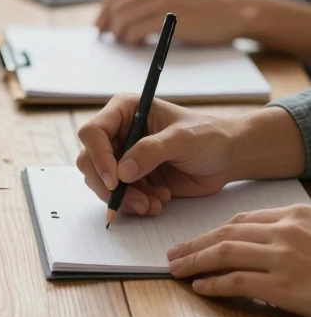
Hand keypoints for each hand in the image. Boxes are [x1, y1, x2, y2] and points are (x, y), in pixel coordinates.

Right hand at [76, 95, 237, 216]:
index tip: (116, 180)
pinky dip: (136, 205)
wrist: (227, 158)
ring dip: (125, 199)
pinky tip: (159, 202)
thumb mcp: (183, 139)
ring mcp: (122, 157)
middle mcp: (117, 133)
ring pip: (101, 183)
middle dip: (110, 186)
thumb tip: (122, 171)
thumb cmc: (209, 136)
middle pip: (89, 161)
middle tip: (137, 201)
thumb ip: (152, 151)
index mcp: (123, 111)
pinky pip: (119, 197)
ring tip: (154, 204)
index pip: (93, 132)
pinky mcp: (131, 179)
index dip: (98, 157)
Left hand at [96, 0, 247, 45]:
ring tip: (129, 43)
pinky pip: (136, 30)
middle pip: (115, 7)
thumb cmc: (204, 9)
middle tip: (109, 39)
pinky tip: (140, 44)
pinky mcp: (168, 17)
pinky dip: (132, 40)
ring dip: (120, 34)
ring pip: (123, 19)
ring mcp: (162, 0)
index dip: (103, 13)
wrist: (235, 11)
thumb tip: (118, 18)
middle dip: (108, 26)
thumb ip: (148, 0)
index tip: (100, 28)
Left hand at [168, 204, 310, 316]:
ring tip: (177, 269)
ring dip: (195, 261)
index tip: (197, 242)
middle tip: (174, 253)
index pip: (242, 221)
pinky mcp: (286, 286)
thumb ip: (286, 235)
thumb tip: (253, 246)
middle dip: (195, 244)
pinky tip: (199, 287)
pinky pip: (239, 281)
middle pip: (227, 233)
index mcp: (295, 215)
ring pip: (225, 253)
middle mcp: (287, 231)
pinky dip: (214, 284)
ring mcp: (285, 257)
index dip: (213, 232)